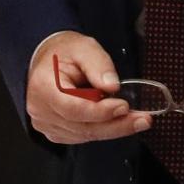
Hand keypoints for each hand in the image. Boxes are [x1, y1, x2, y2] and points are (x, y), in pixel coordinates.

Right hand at [26, 31, 150, 143]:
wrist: (47, 59)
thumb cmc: (64, 52)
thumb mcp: (84, 47)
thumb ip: (98, 64)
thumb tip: (112, 86)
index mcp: (44, 87)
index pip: (73, 108)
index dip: (100, 111)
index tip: (124, 106)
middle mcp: (41, 111)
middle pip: (82, 127)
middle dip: (115, 125)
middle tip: (142, 120)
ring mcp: (46, 124)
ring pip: (84, 135)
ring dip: (113, 129)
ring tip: (137, 120)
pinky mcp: (55, 131)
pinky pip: (82, 136)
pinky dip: (102, 130)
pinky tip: (119, 122)